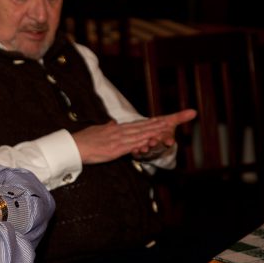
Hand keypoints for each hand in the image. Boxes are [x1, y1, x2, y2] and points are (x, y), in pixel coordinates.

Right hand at [73, 109, 196, 163]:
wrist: (74, 146)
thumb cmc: (85, 141)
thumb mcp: (100, 132)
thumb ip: (108, 128)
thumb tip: (112, 124)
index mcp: (122, 129)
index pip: (146, 122)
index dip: (162, 119)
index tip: (177, 116)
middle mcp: (124, 131)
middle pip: (152, 124)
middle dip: (172, 120)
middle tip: (190, 114)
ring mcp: (122, 139)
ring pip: (147, 131)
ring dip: (164, 127)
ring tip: (180, 122)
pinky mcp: (117, 148)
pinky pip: (134, 144)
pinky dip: (147, 140)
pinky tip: (157, 137)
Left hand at [131, 109, 196, 159]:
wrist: (149, 137)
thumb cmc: (161, 130)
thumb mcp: (169, 122)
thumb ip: (180, 117)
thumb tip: (194, 111)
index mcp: (165, 139)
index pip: (168, 139)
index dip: (168, 140)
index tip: (169, 141)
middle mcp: (158, 146)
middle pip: (158, 147)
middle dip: (156, 145)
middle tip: (153, 142)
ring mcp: (148, 151)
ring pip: (148, 152)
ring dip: (145, 150)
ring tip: (143, 148)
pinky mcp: (139, 153)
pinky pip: (137, 154)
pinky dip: (135, 152)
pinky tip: (134, 150)